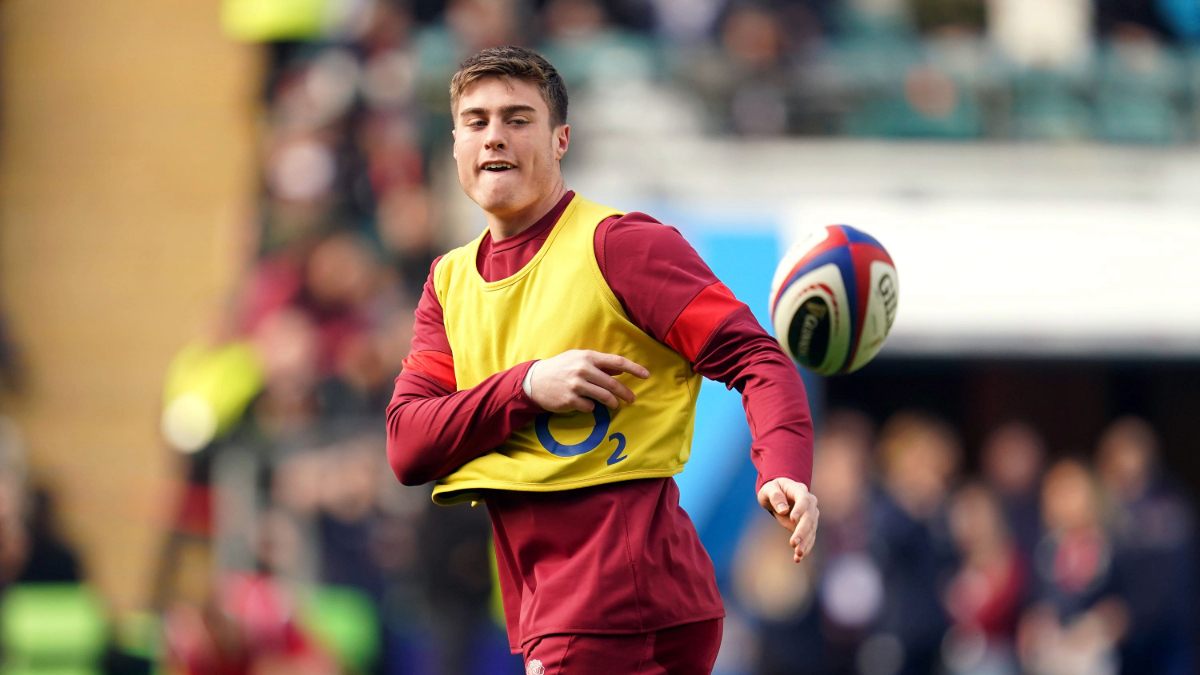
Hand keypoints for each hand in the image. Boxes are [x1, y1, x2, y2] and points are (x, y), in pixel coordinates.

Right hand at [527, 350, 649, 412]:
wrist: (535, 380)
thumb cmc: (560, 368)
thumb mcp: (578, 359)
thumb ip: (599, 364)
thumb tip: (620, 371)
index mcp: (587, 357)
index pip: (617, 362)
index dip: (634, 369)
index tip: (646, 375)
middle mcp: (583, 370)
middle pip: (613, 384)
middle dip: (625, 393)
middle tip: (632, 399)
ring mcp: (576, 385)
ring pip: (604, 397)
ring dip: (612, 403)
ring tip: (614, 405)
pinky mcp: (570, 399)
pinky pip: (589, 407)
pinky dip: (591, 407)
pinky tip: (586, 404)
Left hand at [757, 477, 818, 562]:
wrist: (780, 495)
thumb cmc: (772, 490)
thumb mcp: (768, 490)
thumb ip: (775, 496)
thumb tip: (783, 510)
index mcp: (799, 490)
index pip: (804, 500)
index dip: (800, 509)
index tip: (792, 519)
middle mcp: (810, 503)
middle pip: (810, 518)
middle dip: (802, 531)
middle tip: (793, 543)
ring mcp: (812, 515)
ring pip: (811, 530)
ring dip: (805, 543)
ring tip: (797, 554)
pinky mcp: (809, 526)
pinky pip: (809, 538)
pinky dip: (805, 548)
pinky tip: (798, 558)